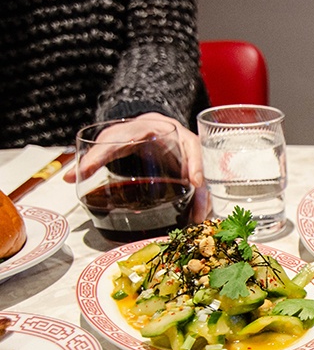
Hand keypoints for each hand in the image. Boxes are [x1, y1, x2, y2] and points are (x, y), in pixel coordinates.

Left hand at [64, 112, 208, 220]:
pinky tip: (196, 219)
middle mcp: (186, 147)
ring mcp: (191, 162)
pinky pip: (200, 190)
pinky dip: (200, 204)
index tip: (194, 182)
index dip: (195, 163)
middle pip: (204, 169)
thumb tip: (71, 175)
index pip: (190, 145)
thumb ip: (95, 156)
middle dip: (203, 190)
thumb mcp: (113, 140)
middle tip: (198, 209)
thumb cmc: (130, 133)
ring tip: (197, 220)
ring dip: (203, 202)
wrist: (143, 129)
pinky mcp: (190, 175)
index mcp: (171, 132)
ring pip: (205, 182)